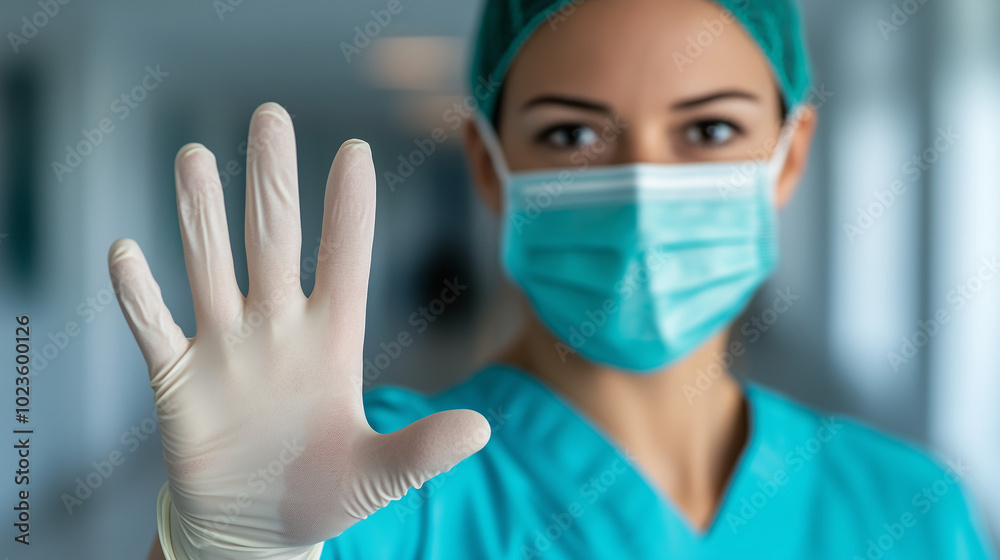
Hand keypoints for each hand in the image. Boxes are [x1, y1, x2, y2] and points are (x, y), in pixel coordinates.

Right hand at [109, 102, 489, 558]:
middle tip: (270, 115)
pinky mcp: (179, 379)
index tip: (354, 151)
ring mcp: (226, 348)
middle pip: (273, 242)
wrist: (257, 529)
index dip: (347, 211)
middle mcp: (279, 329)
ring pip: (211, 267)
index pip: (344, 261)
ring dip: (201, 217)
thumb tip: (483, 429)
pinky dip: (138, 295)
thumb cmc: (324, 491)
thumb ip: (422, 449)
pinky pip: (154, 327)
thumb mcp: (379, 476)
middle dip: (272, 181)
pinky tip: (126, 252)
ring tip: (193, 157)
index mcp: (333, 342)